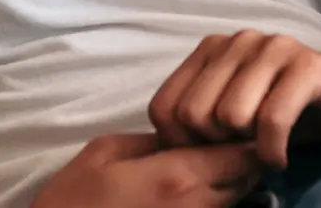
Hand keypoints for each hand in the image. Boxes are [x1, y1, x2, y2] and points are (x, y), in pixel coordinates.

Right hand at [30, 132, 261, 207]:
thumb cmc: (74, 200)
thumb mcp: (105, 153)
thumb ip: (152, 141)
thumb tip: (180, 135)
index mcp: (177, 177)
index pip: (239, 155)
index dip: (247, 136)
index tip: (242, 121)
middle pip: (245, 182)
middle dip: (245, 160)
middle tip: (231, 138)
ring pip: (235, 204)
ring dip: (233, 183)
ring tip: (215, 164)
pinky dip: (218, 203)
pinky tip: (199, 191)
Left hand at [149, 31, 320, 169]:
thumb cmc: (283, 111)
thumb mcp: (233, 117)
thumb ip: (200, 123)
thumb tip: (165, 156)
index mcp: (210, 49)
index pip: (163, 108)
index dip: (181, 144)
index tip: (210, 155)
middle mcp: (237, 41)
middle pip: (193, 115)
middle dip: (215, 147)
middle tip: (241, 153)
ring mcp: (272, 47)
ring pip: (230, 116)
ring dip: (246, 148)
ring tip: (262, 149)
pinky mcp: (305, 65)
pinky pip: (272, 119)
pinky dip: (272, 151)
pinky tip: (280, 158)